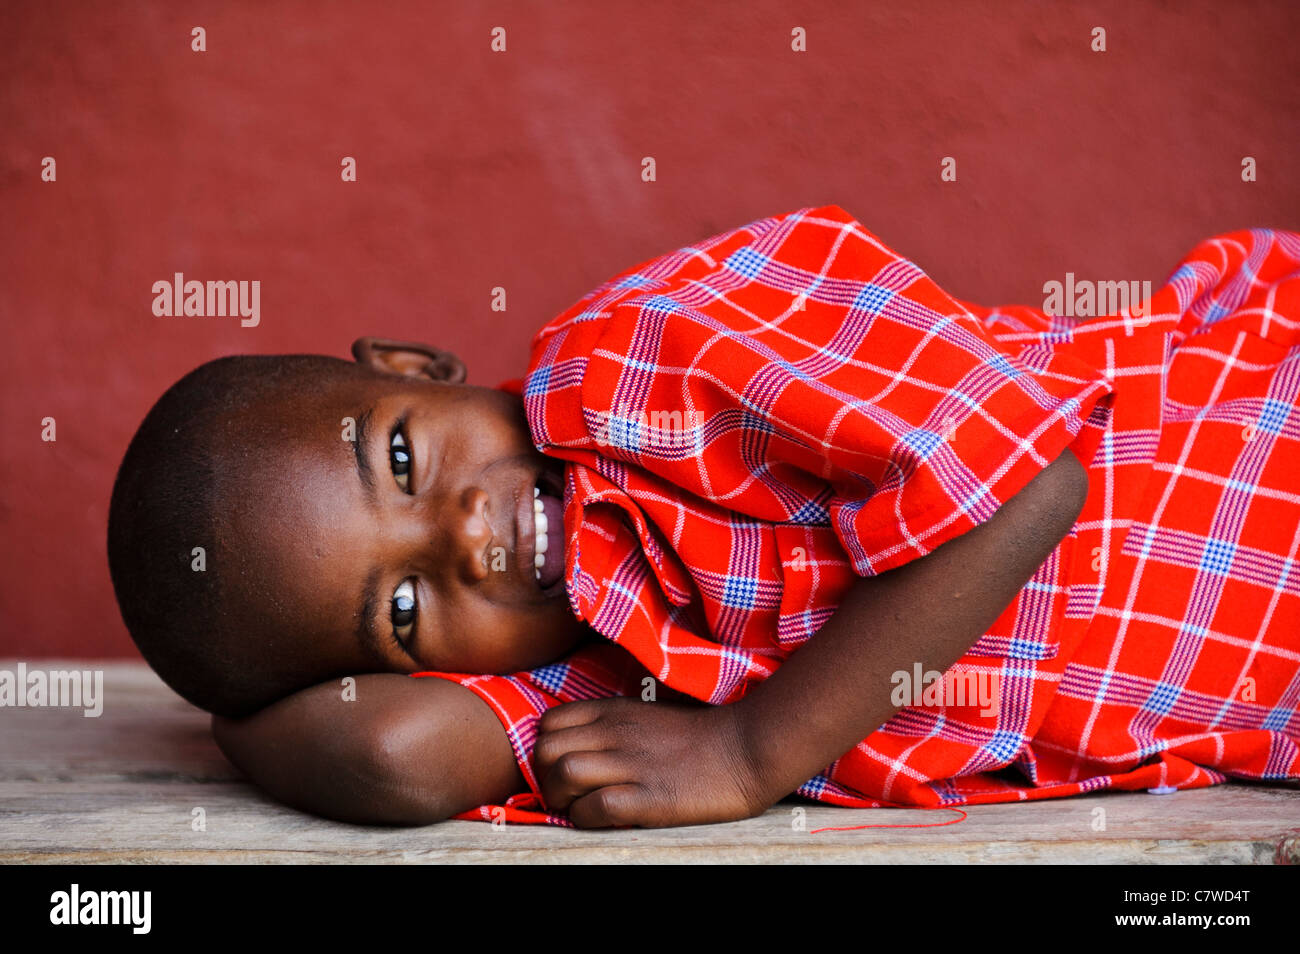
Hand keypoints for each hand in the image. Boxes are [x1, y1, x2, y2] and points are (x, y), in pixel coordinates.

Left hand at [533, 697, 769, 827]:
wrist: (745, 747)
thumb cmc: (696, 736)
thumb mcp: (645, 714)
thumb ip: (608, 725)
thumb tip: (576, 747)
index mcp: (613, 710)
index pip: (548, 723)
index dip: (544, 749)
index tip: (559, 767)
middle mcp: (615, 733)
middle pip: (545, 751)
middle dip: (544, 779)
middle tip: (565, 794)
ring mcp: (631, 764)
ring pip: (563, 776)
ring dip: (561, 800)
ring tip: (579, 808)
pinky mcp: (649, 798)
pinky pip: (594, 808)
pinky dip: (587, 819)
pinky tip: (602, 820)